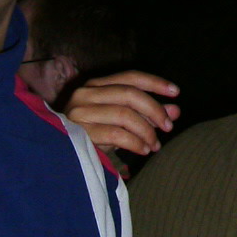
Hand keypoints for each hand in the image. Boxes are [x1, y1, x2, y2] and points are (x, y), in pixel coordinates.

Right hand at [64, 72, 179, 155]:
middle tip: (169, 126)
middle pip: (130, 94)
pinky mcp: (80, 132)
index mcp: (95, 86)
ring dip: (146, 131)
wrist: (60, 158)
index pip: (129, 77)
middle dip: (154, 110)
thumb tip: (175, 110)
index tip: (176, 92)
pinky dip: (135, 142)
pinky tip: (143, 150)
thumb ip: (146, 114)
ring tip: (154, 145)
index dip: (155, 83)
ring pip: (124, 114)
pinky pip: (117, 134)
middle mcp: (86, 94)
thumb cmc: (93, 137)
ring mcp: (80, 112)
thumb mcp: (121, 123)